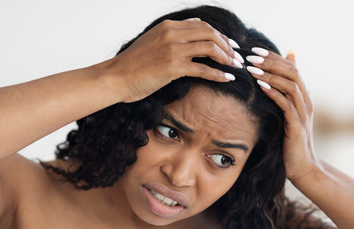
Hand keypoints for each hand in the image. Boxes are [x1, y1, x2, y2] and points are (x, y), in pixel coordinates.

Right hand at [108, 19, 243, 102]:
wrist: (116, 77)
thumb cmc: (133, 65)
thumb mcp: (153, 42)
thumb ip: (172, 37)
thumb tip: (193, 31)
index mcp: (168, 26)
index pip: (202, 25)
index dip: (219, 35)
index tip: (229, 45)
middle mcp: (172, 34)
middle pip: (210, 33)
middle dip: (227, 44)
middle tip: (236, 57)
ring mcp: (173, 49)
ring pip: (210, 47)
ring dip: (226, 57)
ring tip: (234, 67)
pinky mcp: (173, 67)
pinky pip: (203, 69)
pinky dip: (218, 73)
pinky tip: (227, 78)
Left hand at [246, 49, 317, 180]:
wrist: (303, 168)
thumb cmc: (291, 143)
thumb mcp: (287, 117)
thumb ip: (282, 98)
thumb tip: (270, 92)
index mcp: (303, 97)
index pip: (291, 68)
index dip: (274, 57)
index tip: (254, 50)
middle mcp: (306, 102)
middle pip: (292, 72)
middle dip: (271, 62)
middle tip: (251, 55)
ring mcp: (303, 114)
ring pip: (290, 85)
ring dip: (270, 74)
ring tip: (252, 67)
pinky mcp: (297, 126)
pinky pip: (286, 105)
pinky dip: (274, 93)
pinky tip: (260, 86)